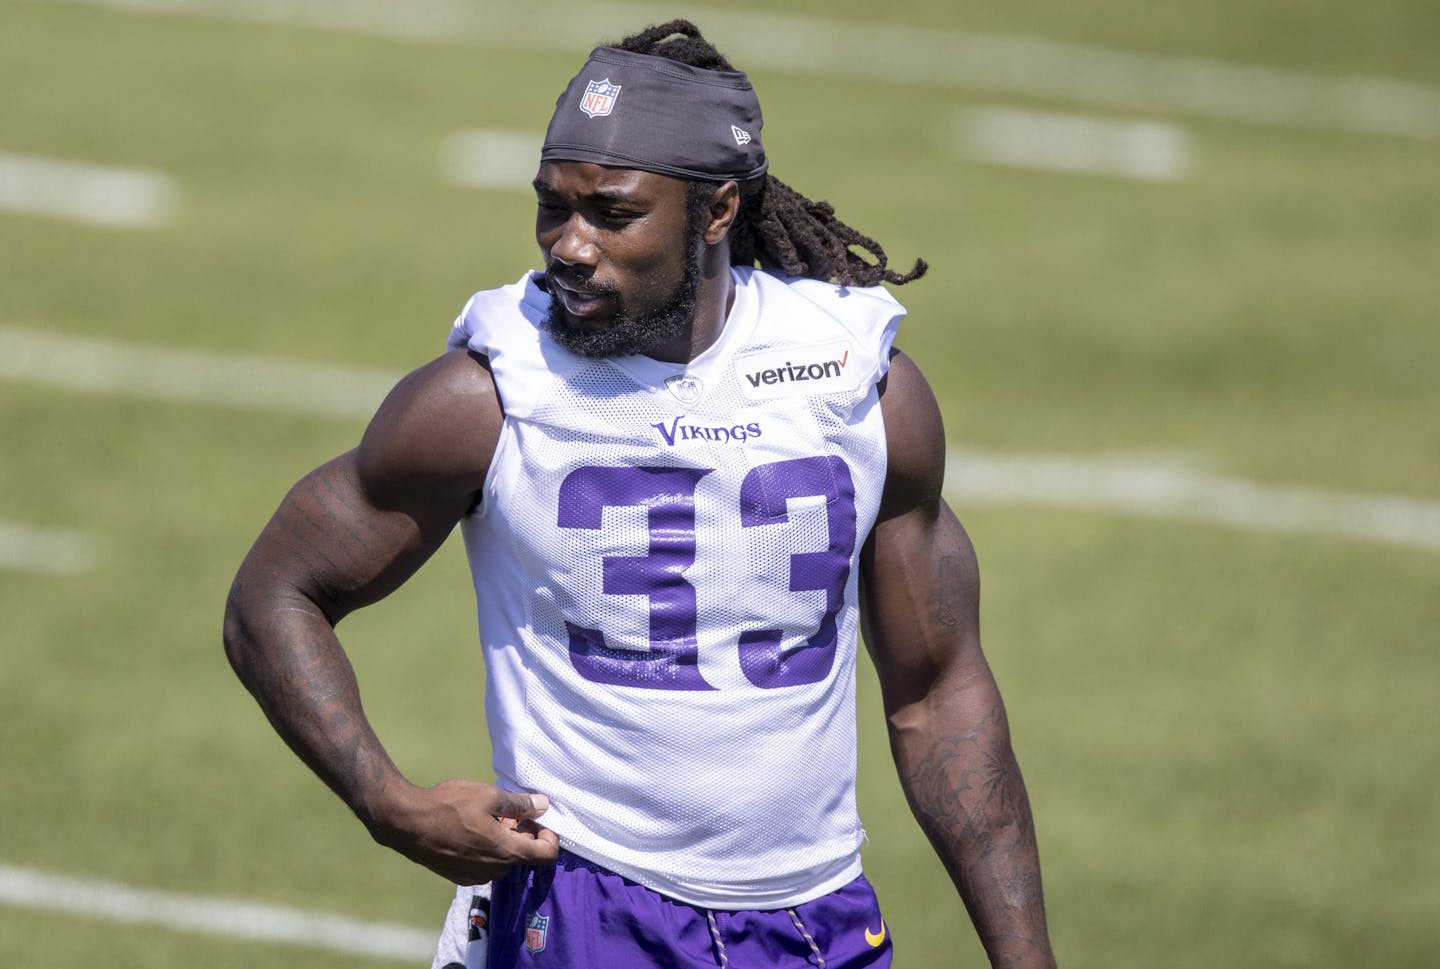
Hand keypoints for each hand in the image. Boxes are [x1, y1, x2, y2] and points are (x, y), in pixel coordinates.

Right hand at [366, 778, 560, 883]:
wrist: (406, 824)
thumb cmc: (449, 806)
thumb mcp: (489, 796)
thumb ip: (519, 804)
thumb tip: (543, 804)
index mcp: (507, 852)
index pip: (547, 855)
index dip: (551, 835)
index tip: (540, 819)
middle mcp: (495, 870)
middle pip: (524, 855)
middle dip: (524, 833)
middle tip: (512, 811)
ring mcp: (476, 876)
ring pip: (503, 859)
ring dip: (505, 840)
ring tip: (490, 817)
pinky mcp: (460, 876)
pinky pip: (485, 864)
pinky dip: (487, 849)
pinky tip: (473, 829)